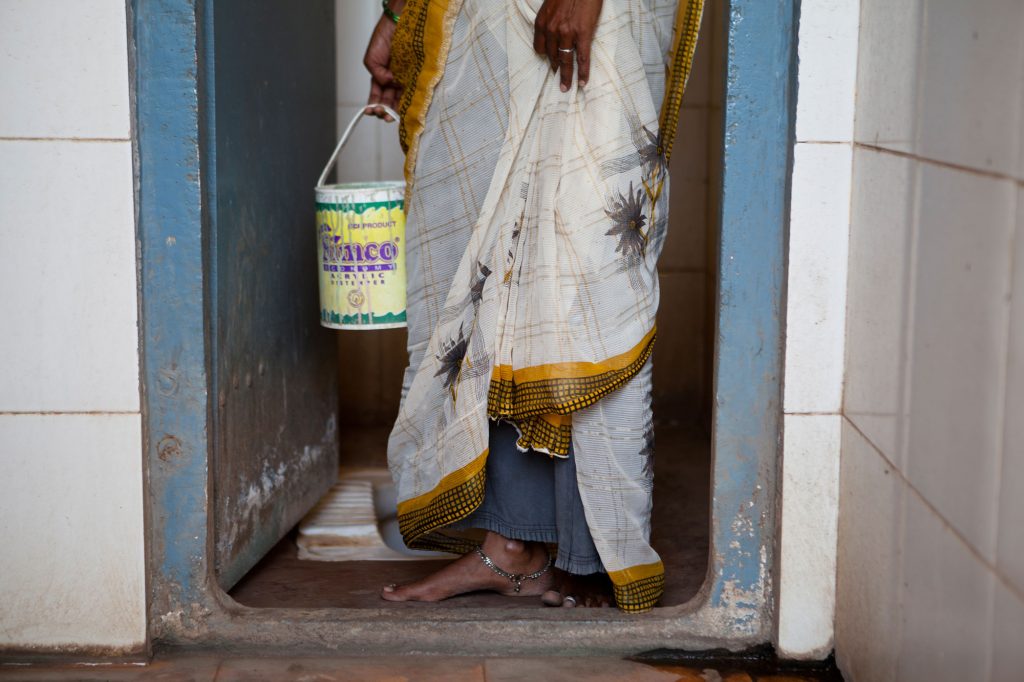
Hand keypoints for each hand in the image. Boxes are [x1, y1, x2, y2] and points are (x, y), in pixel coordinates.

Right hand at [363, 1, 405, 120]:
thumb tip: (388, 84)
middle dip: (385, 110)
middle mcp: (393, 80)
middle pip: (389, 100)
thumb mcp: (371, 59)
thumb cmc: (383, 38)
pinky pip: (413, 90)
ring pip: (401, 98)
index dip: (373, 105)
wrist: (399, 23)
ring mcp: (405, 78)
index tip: (371, 111)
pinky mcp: (416, 75)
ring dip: (396, 109)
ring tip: (392, 115)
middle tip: (383, 115)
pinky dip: (409, 99)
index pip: (377, 96)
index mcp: (380, 77)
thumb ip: (377, 75)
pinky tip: (404, 106)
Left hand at [533, 0, 603, 91]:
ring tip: (567, 88)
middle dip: (556, 69)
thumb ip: (550, 21)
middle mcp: (552, 29)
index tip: (551, 63)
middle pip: (552, 56)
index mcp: (542, 22)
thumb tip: (555, 36)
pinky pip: (582, 57)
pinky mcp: (583, 33)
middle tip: (559, 83)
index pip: (539, 48)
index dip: (546, 57)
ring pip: (565, 60)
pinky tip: (583, 82)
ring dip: (567, 77)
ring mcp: (567, 32)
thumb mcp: (552, 5)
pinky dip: (583, 72)